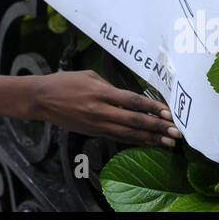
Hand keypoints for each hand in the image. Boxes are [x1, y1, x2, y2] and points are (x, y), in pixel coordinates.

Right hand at [34, 70, 180, 148]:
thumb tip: (129, 96)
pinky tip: (147, 143)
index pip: (133, 102)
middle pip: (135, 121)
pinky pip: (118, 138)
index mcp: (101, 92)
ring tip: (167, 143)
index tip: (169, 112)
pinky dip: (135, 141)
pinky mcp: (94, 132)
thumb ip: (110, 86)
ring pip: (128, 134)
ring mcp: (97, 124)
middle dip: (158, 128)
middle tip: (176, 132)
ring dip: (150, 139)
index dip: (153, 108)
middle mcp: (101, 111)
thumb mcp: (89, 76)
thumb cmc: (65, 82)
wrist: (42, 99)